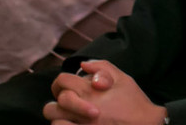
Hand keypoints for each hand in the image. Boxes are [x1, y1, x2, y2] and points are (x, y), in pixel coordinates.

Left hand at [44, 61, 166, 124]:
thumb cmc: (134, 102)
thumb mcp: (122, 78)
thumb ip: (102, 67)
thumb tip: (83, 65)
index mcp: (89, 90)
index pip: (61, 81)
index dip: (61, 83)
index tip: (67, 88)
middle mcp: (81, 109)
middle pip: (52, 106)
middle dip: (57, 103)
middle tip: (66, 105)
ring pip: (55, 122)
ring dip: (59, 118)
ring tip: (69, 118)